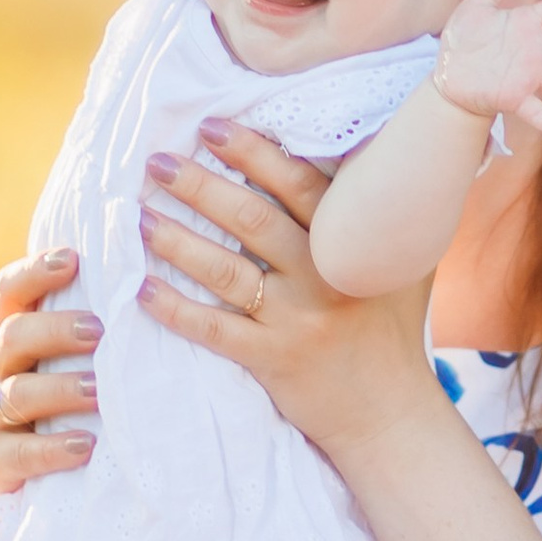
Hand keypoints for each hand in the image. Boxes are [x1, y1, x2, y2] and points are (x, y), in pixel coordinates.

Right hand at [0, 250, 100, 503]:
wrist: (3, 494)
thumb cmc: (47, 418)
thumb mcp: (54, 371)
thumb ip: (81, 338)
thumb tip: (147, 288)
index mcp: (8, 340)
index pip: (10, 292)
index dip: (36, 270)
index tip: (74, 258)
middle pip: (14, 335)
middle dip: (56, 328)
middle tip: (98, 330)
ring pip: (17, 392)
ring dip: (62, 388)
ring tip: (100, 390)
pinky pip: (20, 453)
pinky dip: (54, 448)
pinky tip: (87, 446)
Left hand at [137, 123, 443, 470]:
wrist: (391, 413)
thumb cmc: (393, 328)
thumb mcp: (401, 264)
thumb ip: (379, 215)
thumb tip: (364, 151)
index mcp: (351, 244)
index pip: (298, 184)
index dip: (253, 151)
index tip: (210, 127)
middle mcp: (323, 276)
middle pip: (253, 219)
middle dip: (201, 185)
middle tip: (157, 160)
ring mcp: (296, 320)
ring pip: (227, 271)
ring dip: (178, 241)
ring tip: (140, 216)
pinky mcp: (273, 360)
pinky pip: (215, 330)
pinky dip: (177, 309)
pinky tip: (143, 289)